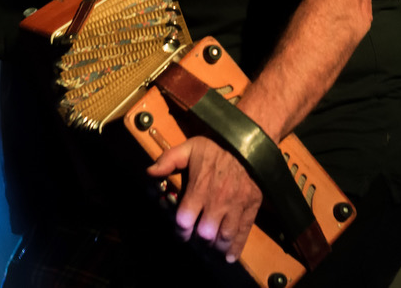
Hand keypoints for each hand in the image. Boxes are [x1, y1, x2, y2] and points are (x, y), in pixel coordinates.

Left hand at [147, 135, 261, 263]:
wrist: (249, 143)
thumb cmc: (217, 146)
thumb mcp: (190, 147)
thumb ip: (169, 160)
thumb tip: (149, 172)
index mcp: (199, 189)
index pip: (185, 221)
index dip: (180, 230)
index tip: (181, 231)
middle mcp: (217, 202)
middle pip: (205, 234)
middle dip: (198, 239)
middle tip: (196, 237)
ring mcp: (236, 207)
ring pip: (224, 238)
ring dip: (215, 245)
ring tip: (211, 244)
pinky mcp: (251, 208)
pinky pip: (244, 233)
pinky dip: (236, 249)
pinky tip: (229, 257)